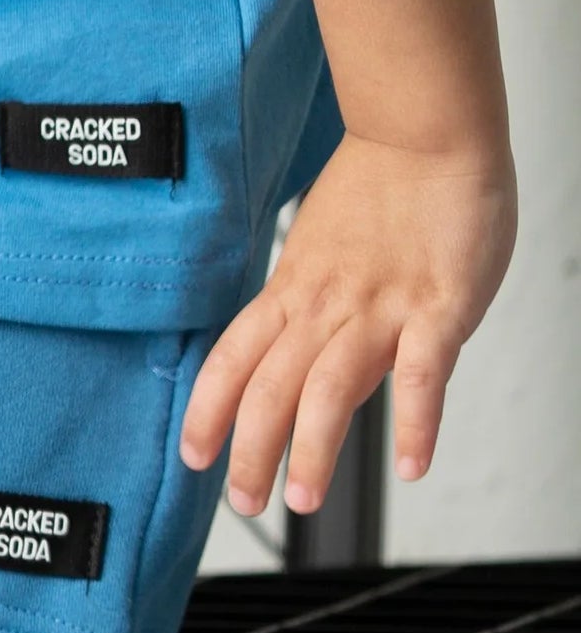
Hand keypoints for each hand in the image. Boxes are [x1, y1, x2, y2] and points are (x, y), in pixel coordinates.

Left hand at [181, 132, 515, 515]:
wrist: (428, 129)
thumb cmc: (384, 187)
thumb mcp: (324, 248)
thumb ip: (314, 302)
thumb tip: (305, 349)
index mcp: (294, 289)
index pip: (233, 359)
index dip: (208, 411)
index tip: (193, 456)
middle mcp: (326, 304)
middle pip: (271, 388)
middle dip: (252, 452)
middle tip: (246, 503)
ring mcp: (381, 307)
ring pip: (330, 388)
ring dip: (313, 450)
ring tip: (303, 500)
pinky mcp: (439, 307)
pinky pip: (422, 373)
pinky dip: (414, 423)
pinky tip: (411, 466)